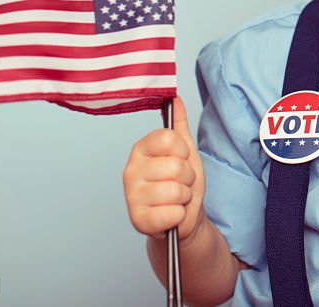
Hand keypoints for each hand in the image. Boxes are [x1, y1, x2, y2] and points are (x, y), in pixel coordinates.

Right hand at [123, 97, 206, 241]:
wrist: (183, 216)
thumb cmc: (182, 182)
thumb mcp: (184, 149)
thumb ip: (178, 124)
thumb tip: (175, 97)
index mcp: (141, 149)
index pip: (169, 138)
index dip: (183, 151)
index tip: (181, 158)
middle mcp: (131, 170)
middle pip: (176, 166)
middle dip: (188, 177)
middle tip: (180, 183)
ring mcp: (131, 196)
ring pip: (176, 190)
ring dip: (184, 196)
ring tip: (176, 198)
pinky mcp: (137, 220)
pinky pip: (172, 213)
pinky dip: (179, 215)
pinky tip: (171, 215)